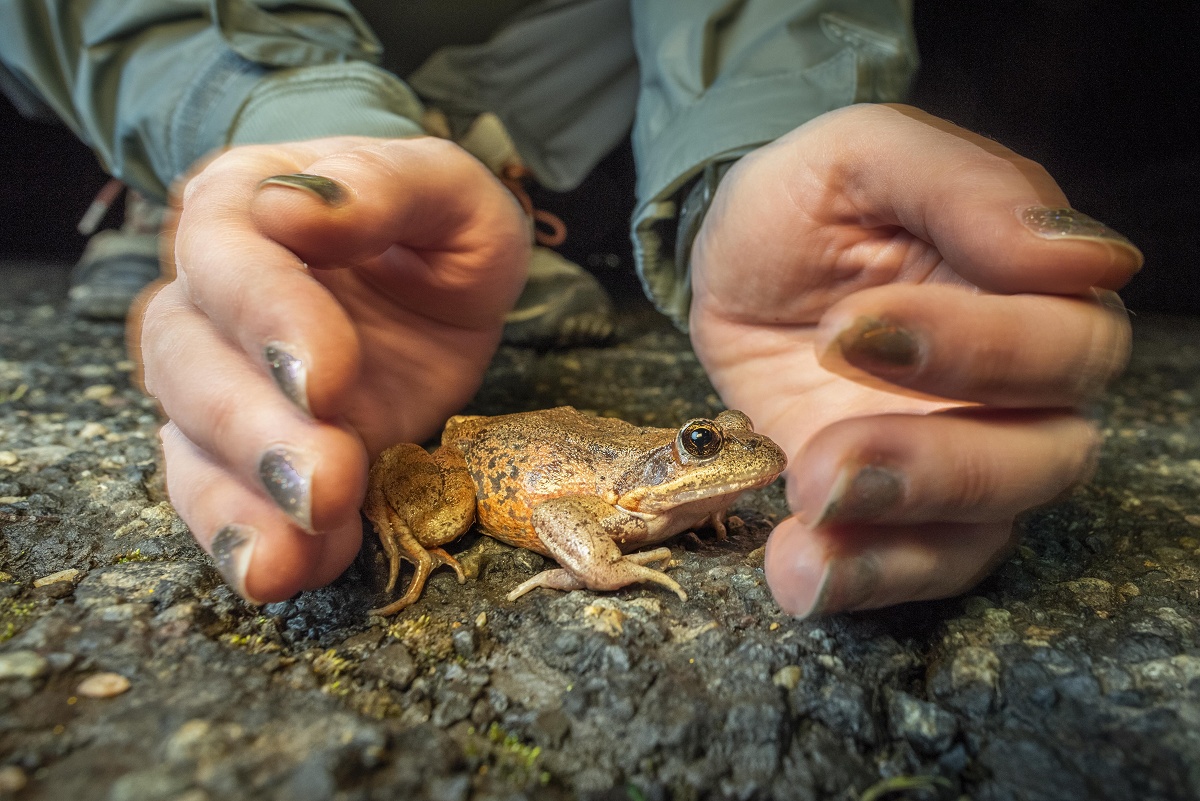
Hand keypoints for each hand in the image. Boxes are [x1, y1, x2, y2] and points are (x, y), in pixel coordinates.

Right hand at [128, 136, 529, 602]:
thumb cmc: (433, 224)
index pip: (227, 255)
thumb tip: (296, 206)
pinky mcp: (244, 449)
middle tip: (326, 481)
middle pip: (189, 359)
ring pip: (189, 437)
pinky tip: (286, 572)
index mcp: (244, 207)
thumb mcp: (445, 188)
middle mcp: (208, 295)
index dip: (267, 316)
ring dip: (242, 499)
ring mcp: (219, 379)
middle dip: (255, 427)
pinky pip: (215, 495)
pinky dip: (243, 539)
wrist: (430, 284)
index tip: (326, 375)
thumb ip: (384, 185)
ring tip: (303, 546)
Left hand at [688, 104, 1140, 615]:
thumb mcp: (864, 154)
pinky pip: (914, 569)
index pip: (1068, 342)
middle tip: (825, 455)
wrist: (734, 263)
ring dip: (897, 534)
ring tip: (805, 509)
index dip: (978, 349)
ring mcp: (959, 456)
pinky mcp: (896, 510)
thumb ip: (965, 185)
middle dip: (938, 464)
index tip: (848, 327)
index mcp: (1033, 291)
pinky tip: (797, 570)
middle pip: (1048, 455)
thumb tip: (1086, 258)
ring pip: (987, 528)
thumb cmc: (812, 200)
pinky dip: (860, 579)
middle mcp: (1019, 389)